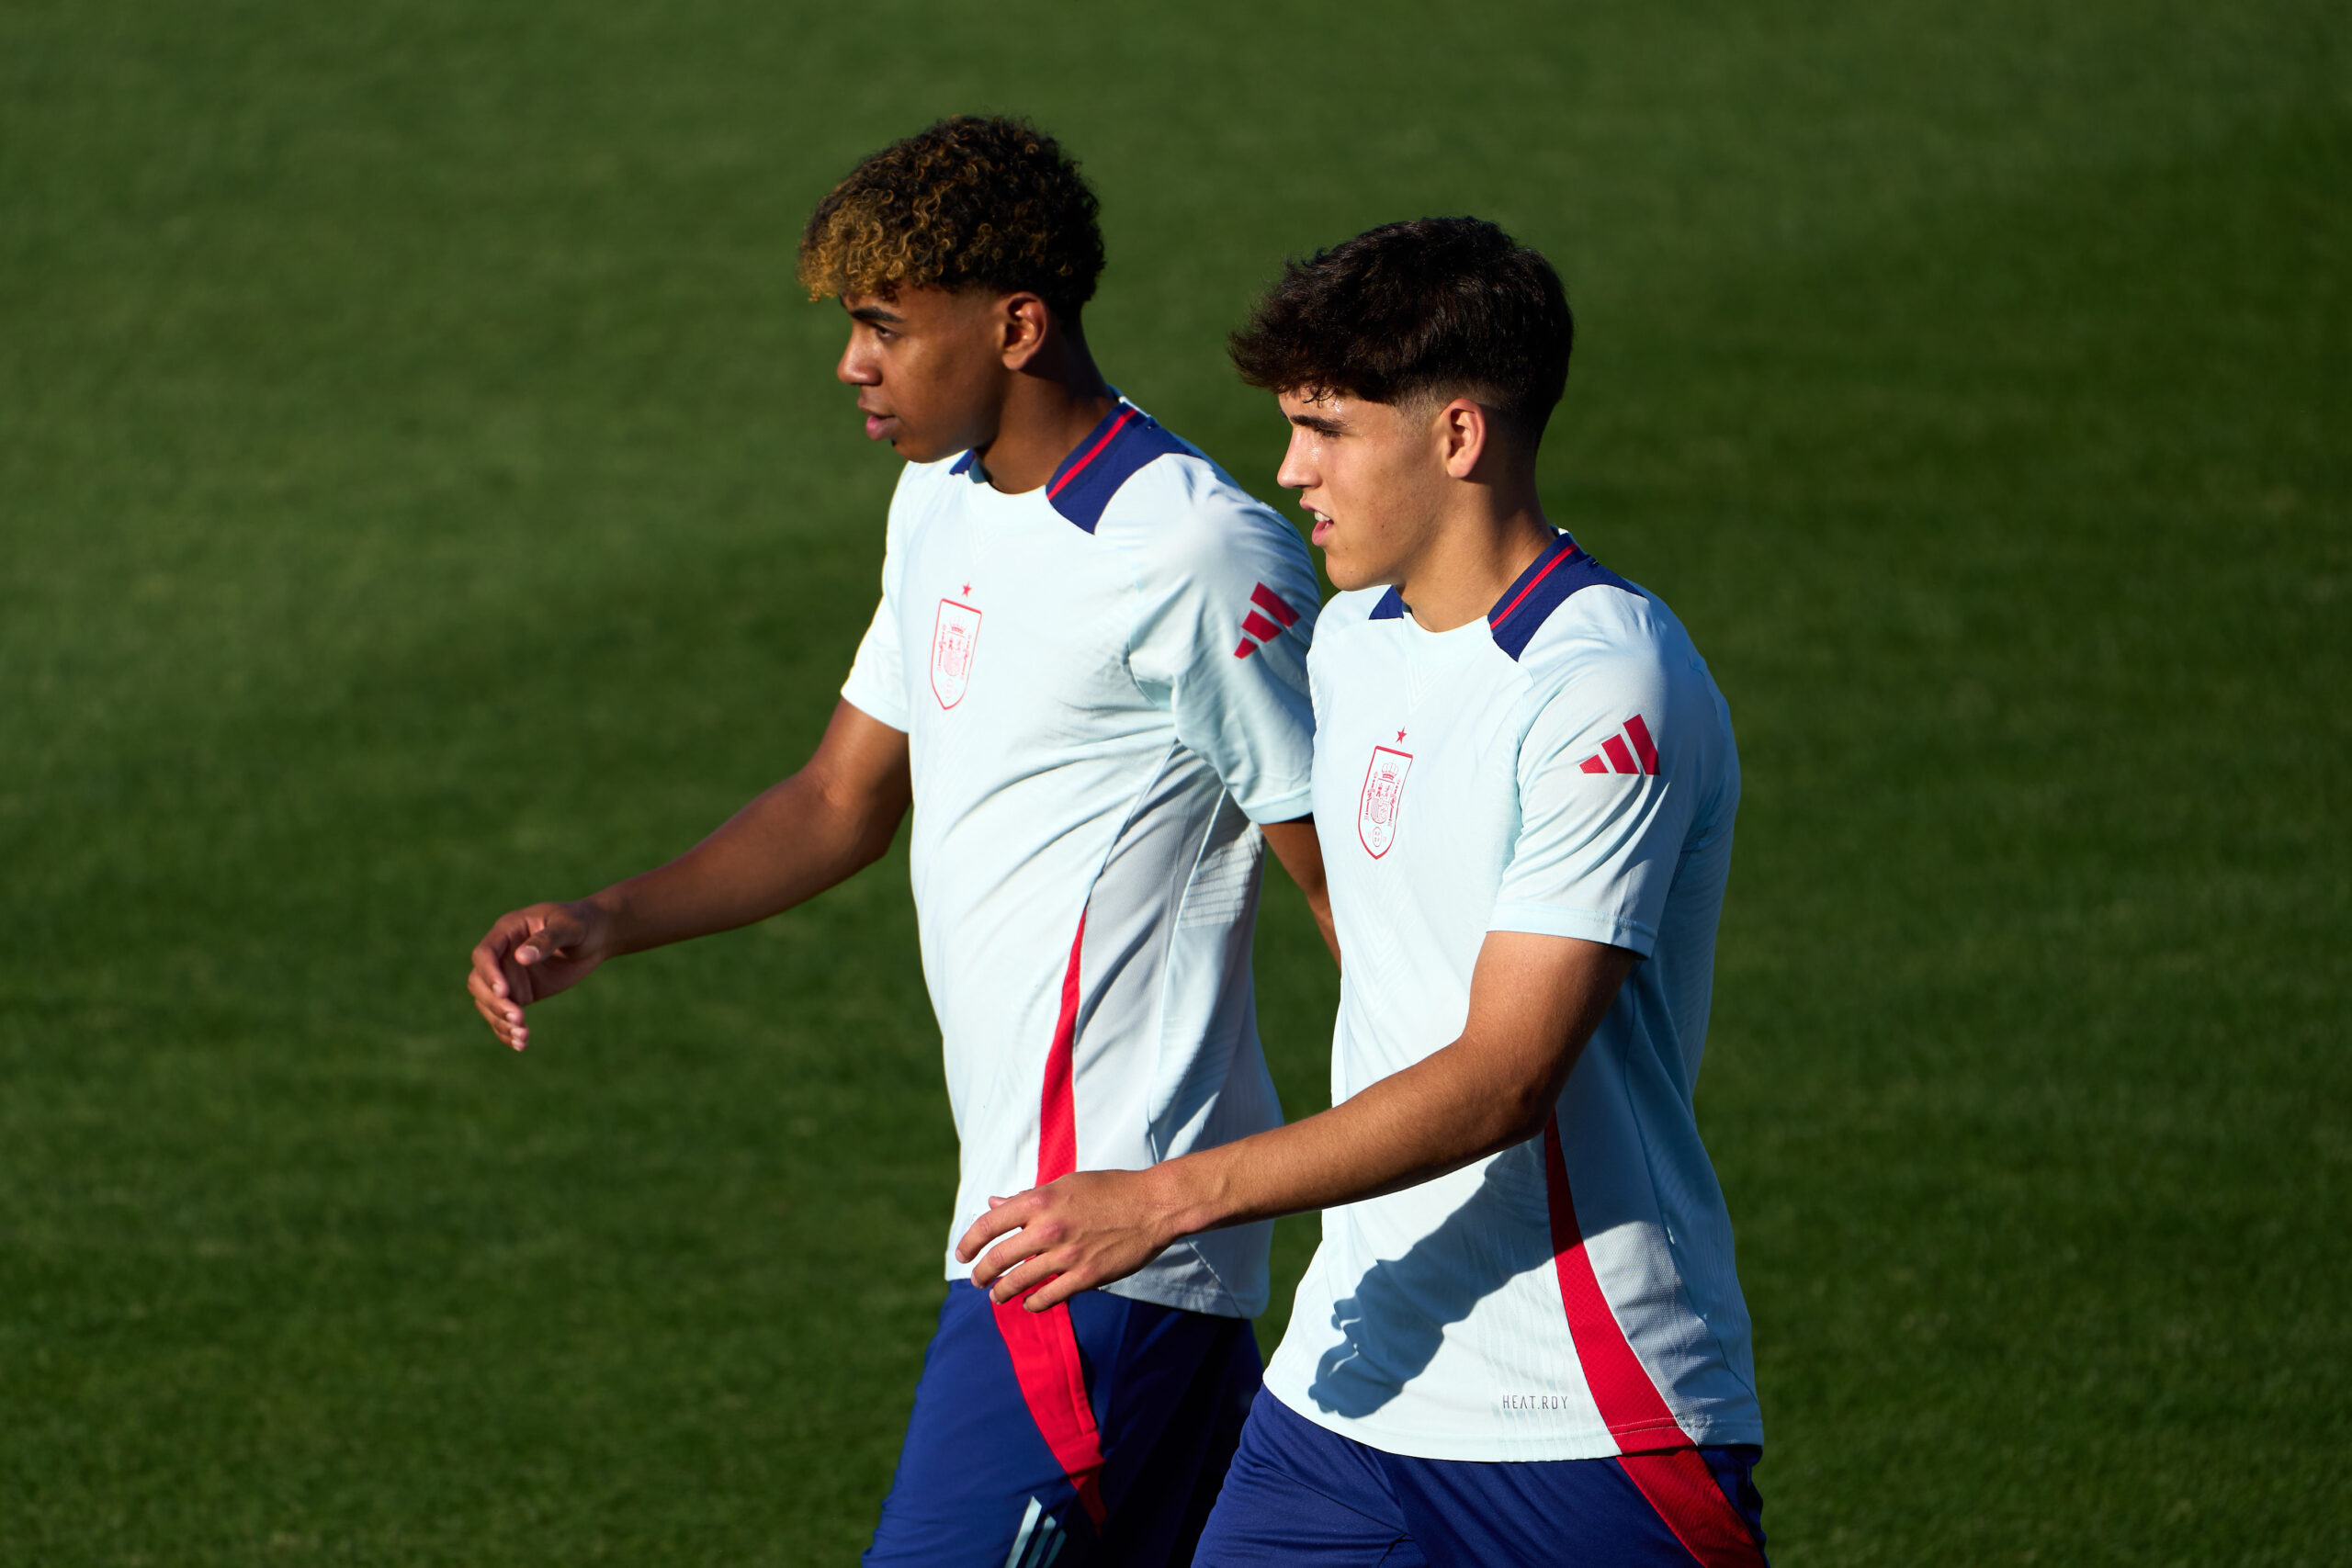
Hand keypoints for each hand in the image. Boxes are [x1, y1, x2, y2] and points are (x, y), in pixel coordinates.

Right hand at [465, 899, 615, 1050]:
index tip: (504, 992)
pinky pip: (503, 1015)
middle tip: (518, 1019)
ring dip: (500, 1022)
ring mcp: (508, 976)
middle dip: (494, 1003)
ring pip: (487, 1003)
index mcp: (507, 931)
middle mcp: (501, 955)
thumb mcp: (569, 927)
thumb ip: (546, 940)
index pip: (484, 954)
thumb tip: (521, 957)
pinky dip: (507, 1031)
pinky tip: (521, 1044)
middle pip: (479, 982)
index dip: (489, 974)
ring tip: (523, 1036)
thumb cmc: (582, 924)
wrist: (596, 937)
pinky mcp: (519, 993)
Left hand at [956, 1169, 1187, 1311]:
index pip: (989, 1224)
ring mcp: (1066, 1255)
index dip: (969, 1242)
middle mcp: (1047, 1228)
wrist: (1153, 1205)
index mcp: (1039, 1200)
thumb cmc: (1109, 1189)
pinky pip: (1047, 1297)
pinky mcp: (1085, 1277)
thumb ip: (1027, 1197)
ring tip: (997, 1296)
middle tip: (977, 1280)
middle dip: (981, 1274)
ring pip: (1018, 1282)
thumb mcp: (1065, 1184)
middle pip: (998, 1258)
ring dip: (1002, 1292)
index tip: (963, 1254)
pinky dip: (1032, 1303)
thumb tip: (994, 1201)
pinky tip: (1029, 1303)